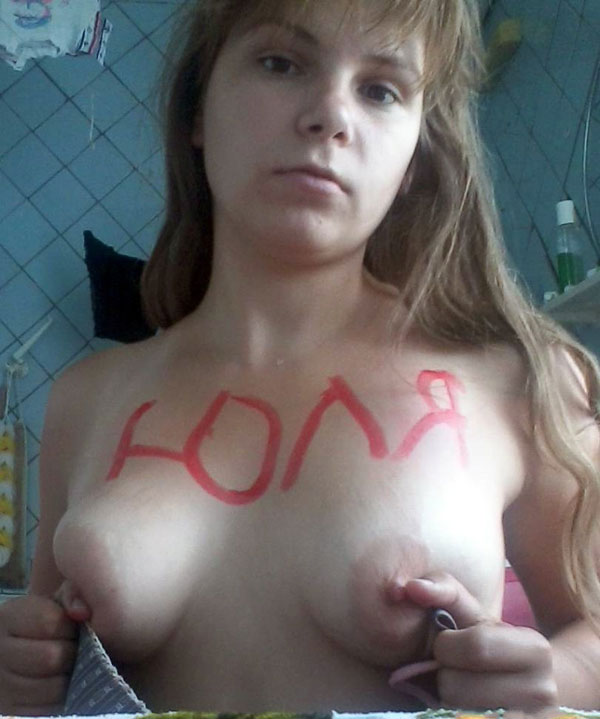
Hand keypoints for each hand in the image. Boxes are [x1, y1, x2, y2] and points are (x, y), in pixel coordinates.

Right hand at [0, 591, 88, 715]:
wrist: (12, 650)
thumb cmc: (41, 622)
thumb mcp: (51, 602)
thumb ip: (70, 596)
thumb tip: (82, 612)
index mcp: (8, 618)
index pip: (50, 622)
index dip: (70, 626)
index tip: (74, 626)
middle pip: (52, 657)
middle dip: (73, 653)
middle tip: (77, 649)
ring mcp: (2, 685)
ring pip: (53, 687)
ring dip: (71, 678)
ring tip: (71, 667)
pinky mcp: (11, 710)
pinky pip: (47, 710)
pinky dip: (62, 699)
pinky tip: (62, 685)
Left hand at [391, 572, 558, 711]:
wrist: (541, 685)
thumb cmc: (495, 643)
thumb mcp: (475, 614)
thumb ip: (444, 591)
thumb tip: (412, 587)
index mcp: (535, 650)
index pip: (476, 648)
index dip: (447, 646)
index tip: (447, 645)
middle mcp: (542, 692)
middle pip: (457, 690)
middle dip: (443, 677)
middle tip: (452, 671)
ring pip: (456, 715)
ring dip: (447, 703)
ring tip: (459, 692)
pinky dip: (452, 715)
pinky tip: (462, 708)